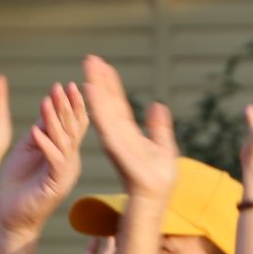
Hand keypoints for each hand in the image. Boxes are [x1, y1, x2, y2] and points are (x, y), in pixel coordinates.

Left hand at [0, 81, 88, 237]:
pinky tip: (35, 131)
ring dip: (55, 121)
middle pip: (73, 130)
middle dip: (67, 107)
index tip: (69, 84)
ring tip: (47, 101)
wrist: (11, 215)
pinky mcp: (56, 185)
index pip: (74, 125)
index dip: (73, 105)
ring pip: (65, 142)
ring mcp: (65, 174)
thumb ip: (41, 130)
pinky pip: (54, 161)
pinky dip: (45, 145)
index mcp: (65, 152)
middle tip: (62, 86)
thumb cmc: (18, 182)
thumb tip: (48, 104)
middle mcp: (70, 161)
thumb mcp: (28, 148)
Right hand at [81, 55, 175, 202]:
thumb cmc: (159, 178)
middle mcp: (117, 132)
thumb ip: (159, 126)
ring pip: (101, 106)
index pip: (117, 103)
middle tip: (90, 58)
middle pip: (106, 100)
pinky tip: (91, 88)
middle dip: (98, 79)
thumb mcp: (164, 146)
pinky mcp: (113, 143)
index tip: (104, 65)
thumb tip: (157, 105)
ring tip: (89, 65)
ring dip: (95, 85)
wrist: (155, 195)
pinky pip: (103, 120)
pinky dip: (97, 103)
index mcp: (127, 131)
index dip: (111, 84)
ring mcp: (113, 137)